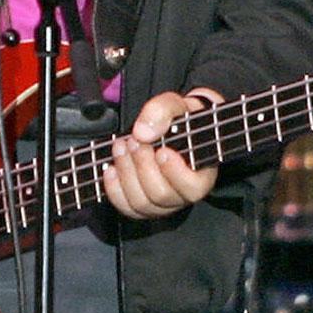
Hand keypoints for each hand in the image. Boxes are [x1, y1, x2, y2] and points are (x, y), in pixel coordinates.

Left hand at [102, 88, 221, 219]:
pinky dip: (114, 188)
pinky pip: (125, 207)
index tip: (162, 151)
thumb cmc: (178, 118)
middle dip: (143, 166)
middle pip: (161, 195)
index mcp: (201, 173)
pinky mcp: (141, 204)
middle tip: (134, 141)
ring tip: (121, 147)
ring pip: (141, 203)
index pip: (193, 188)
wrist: (169, 126)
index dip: (175, 173)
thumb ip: (162, 111)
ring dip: (126, 173)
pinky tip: (110, 169)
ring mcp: (161, 202)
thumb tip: (141, 132)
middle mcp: (181, 193)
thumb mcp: (176, 105)